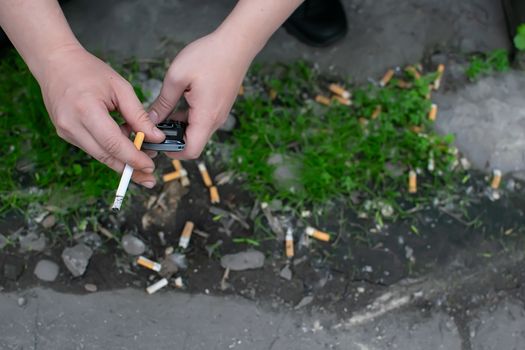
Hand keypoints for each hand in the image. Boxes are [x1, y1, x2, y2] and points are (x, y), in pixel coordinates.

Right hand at [37, 45, 164, 186]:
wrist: (55, 63)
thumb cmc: (89, 71)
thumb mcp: (121, 88)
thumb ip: (139, 115)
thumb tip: (156, 138)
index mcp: (86, 110)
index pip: (114, 144)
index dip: (133, 158)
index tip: (150, 167)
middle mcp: (72, 125)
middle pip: (106, 156)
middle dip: (130, 169)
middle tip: (150, 177)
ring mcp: (66, 132)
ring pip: (100, 155)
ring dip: (121, 160)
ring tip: (142, 160)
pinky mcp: (66, 134)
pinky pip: (93, 148)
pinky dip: (110, 150)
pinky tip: (124, 144)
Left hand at [149, 30, 251, 158]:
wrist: (236, 44)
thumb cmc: (208, 57)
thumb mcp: (177, 77)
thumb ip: (163, 102)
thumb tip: (151, 120)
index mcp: (205, 117)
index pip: (191, 151)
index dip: (173, 153)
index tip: (157, 143)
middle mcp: (215, 120)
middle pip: (193, 143)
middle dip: (173, 139)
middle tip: (155, 126)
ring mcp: (219, 114)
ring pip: (197, 132)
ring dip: (180, 127)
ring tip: (164, 112)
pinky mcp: (220, 106)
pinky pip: (202, 120)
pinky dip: (188, 118)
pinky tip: (177, 103)